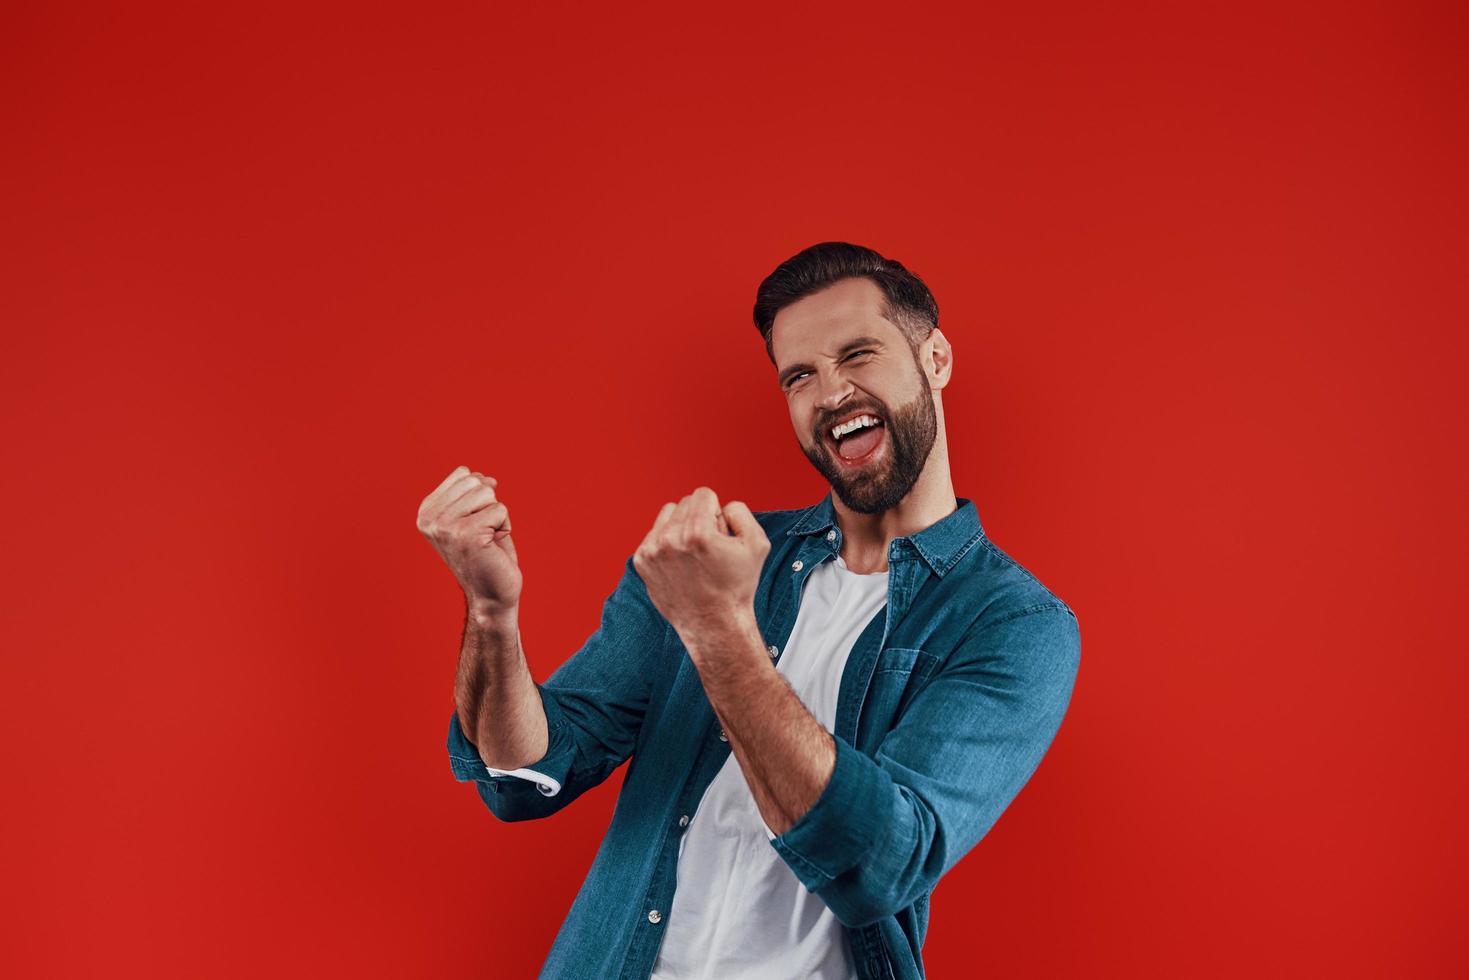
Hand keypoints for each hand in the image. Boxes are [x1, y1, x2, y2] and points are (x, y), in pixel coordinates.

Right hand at [416, 465, 521, 613]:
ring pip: (488, 492)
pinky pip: (500, 509)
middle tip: (483, 533)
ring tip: (487, 539)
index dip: (479, 496)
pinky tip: (492, 546)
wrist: (491, 594)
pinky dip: (504, 526)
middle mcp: (429, 519)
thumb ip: (471, 491)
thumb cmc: (486, 554)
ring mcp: (444, 526)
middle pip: (476, 481)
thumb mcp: (472, 515)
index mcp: (426, 511)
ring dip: (496, 516)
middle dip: (489, 505)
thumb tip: (486, 478)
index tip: (473, 523)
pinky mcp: (466, 534)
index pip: (464, 474)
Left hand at [633, 487, 769, 638]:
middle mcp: (670, 540)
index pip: (703, 494)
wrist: (714, 623)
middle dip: (700, 519)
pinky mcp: (642, 562)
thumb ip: (740, 511)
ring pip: (667, 515)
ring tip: (694, 554)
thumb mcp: (757, 544)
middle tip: (709, 548)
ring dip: (681, 526)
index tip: (719, 534)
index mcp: (697, 533)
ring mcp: (652, 552)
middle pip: (685, 503)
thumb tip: (720, 505)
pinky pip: (654, 534)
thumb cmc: (736, 587)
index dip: (717, 512)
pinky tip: (681, 563)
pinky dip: (667, 543)